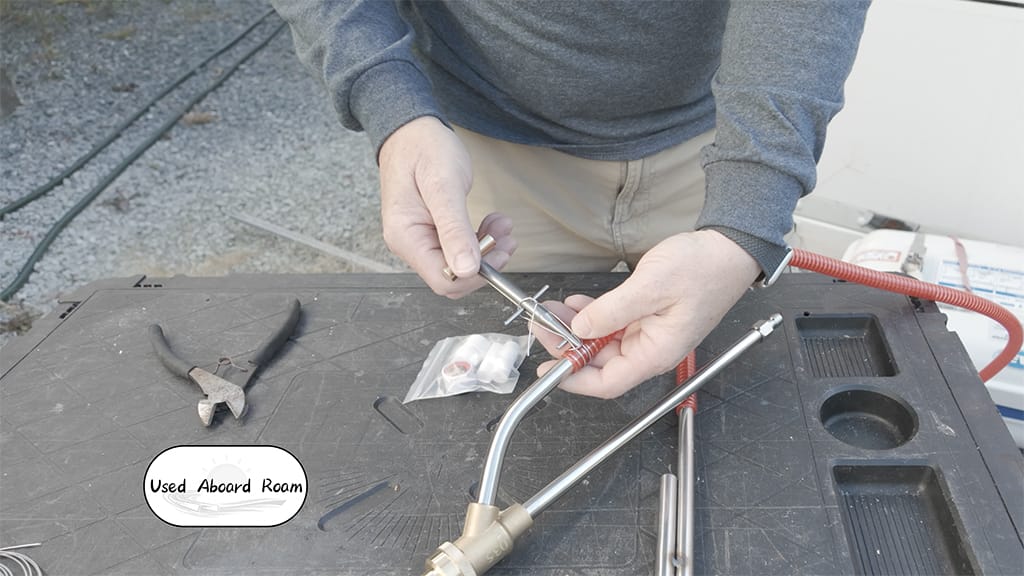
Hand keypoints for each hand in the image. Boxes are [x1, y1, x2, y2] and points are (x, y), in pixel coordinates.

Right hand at [378, 116, 515, 297]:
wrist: (412, 130)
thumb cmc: (423, 149)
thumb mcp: (444, 186)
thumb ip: (454, 230)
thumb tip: (465, 269)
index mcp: (406, 237)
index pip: (443, 280)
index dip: (475, 274)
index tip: (498, 251)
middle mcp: (409, 244)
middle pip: (452, 276)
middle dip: (485, 261)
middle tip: (506, 236)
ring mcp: (419, 239)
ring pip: (459, 263)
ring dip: (486, 248)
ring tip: (502, 225)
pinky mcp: (431, 232)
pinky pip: (458, 248)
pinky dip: (479, 239)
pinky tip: (492, 223)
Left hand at [533, 230, 759, 397]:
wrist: (729, 249)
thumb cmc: (704, 269)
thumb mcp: (652, 287)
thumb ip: (612, 310)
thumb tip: (580, 329)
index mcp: (656, 353)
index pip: (607, 382)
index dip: (573, 379)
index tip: (548, 369)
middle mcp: (651, 348)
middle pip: (599, 362)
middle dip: (567, 346)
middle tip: (542, 325)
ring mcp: (648, 333)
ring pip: (602, 341)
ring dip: (576, 328)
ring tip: (552, 311)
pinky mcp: (647, 317)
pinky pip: (612, 324)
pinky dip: (592, 315)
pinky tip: (576, 304)